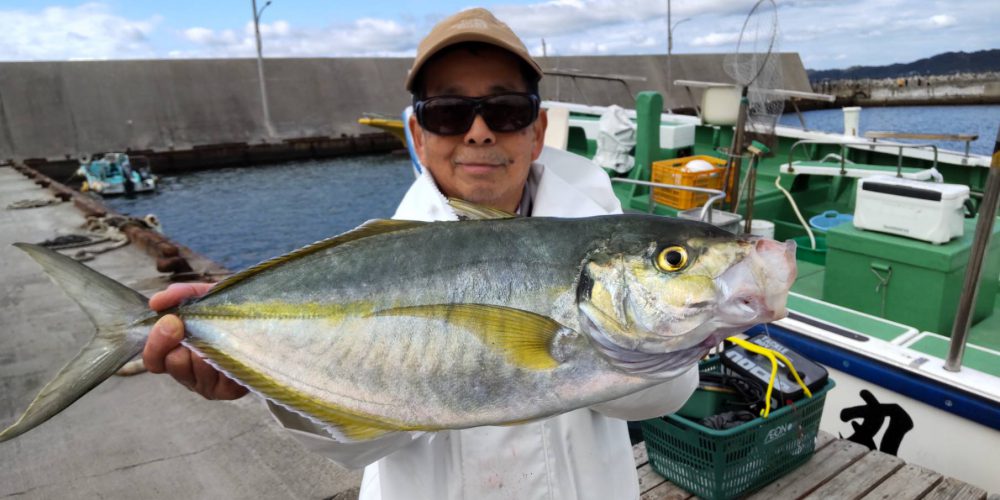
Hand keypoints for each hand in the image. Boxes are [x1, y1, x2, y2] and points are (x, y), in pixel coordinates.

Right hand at [143, 283, 248, 399]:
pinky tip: (235, 346)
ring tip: (223, 334)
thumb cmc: (230, 312)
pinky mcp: (229, 390)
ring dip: (209, 346)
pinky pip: (222, 374)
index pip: (153, 359)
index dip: (157, 342)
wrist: (268, 320)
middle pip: (175, 364)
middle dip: (185, 341)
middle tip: (199, 326)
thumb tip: (157, 301)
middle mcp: (188, 374)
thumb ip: (181, 295)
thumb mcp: (206, 297)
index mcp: (175, 354)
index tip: (172, 321)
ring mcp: (208, 385)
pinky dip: (227, 355)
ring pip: (199, 368)